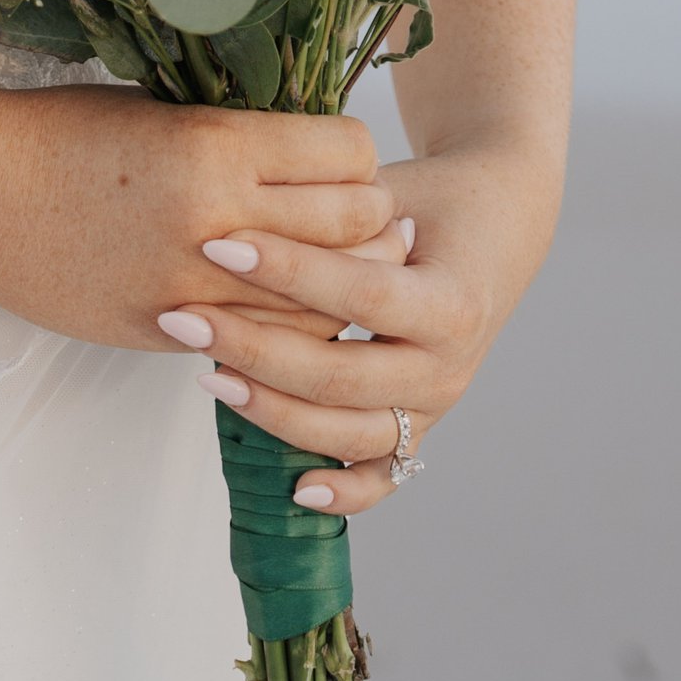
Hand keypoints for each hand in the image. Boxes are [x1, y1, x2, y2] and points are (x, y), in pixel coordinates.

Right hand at [0, 90, 393, 352]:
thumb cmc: (61, 132)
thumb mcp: (159, 109)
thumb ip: (235, 136)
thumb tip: (310, 154)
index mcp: (215, 143)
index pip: (347, 153)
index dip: (358, 154)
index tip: (345, 155)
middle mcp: (215, 219)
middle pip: (353, 227)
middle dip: (369, 218)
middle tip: (362, 213)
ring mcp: (192, 287)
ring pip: (321, 301)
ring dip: (339, 283)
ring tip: (338, 267)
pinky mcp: (167, 332)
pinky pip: (262, 342)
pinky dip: (285, 326)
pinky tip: (280, 305)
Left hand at [150, 136, 555, 513]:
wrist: (498, 228)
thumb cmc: (432, 200)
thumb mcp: (394, 191)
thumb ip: (336, 210)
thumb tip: (240, 208)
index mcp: (451, 303)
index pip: (360, 293)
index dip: (288, 271)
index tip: (219, 245)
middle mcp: (448, 367)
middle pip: (340, 375)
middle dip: (254, 348)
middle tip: (183, 317)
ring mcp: (436, 407)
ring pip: (348, 432)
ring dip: (271, 410)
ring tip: (207, 373)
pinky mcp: (421, 429)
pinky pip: (383, 477)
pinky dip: (343, 490)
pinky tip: (293, 488)